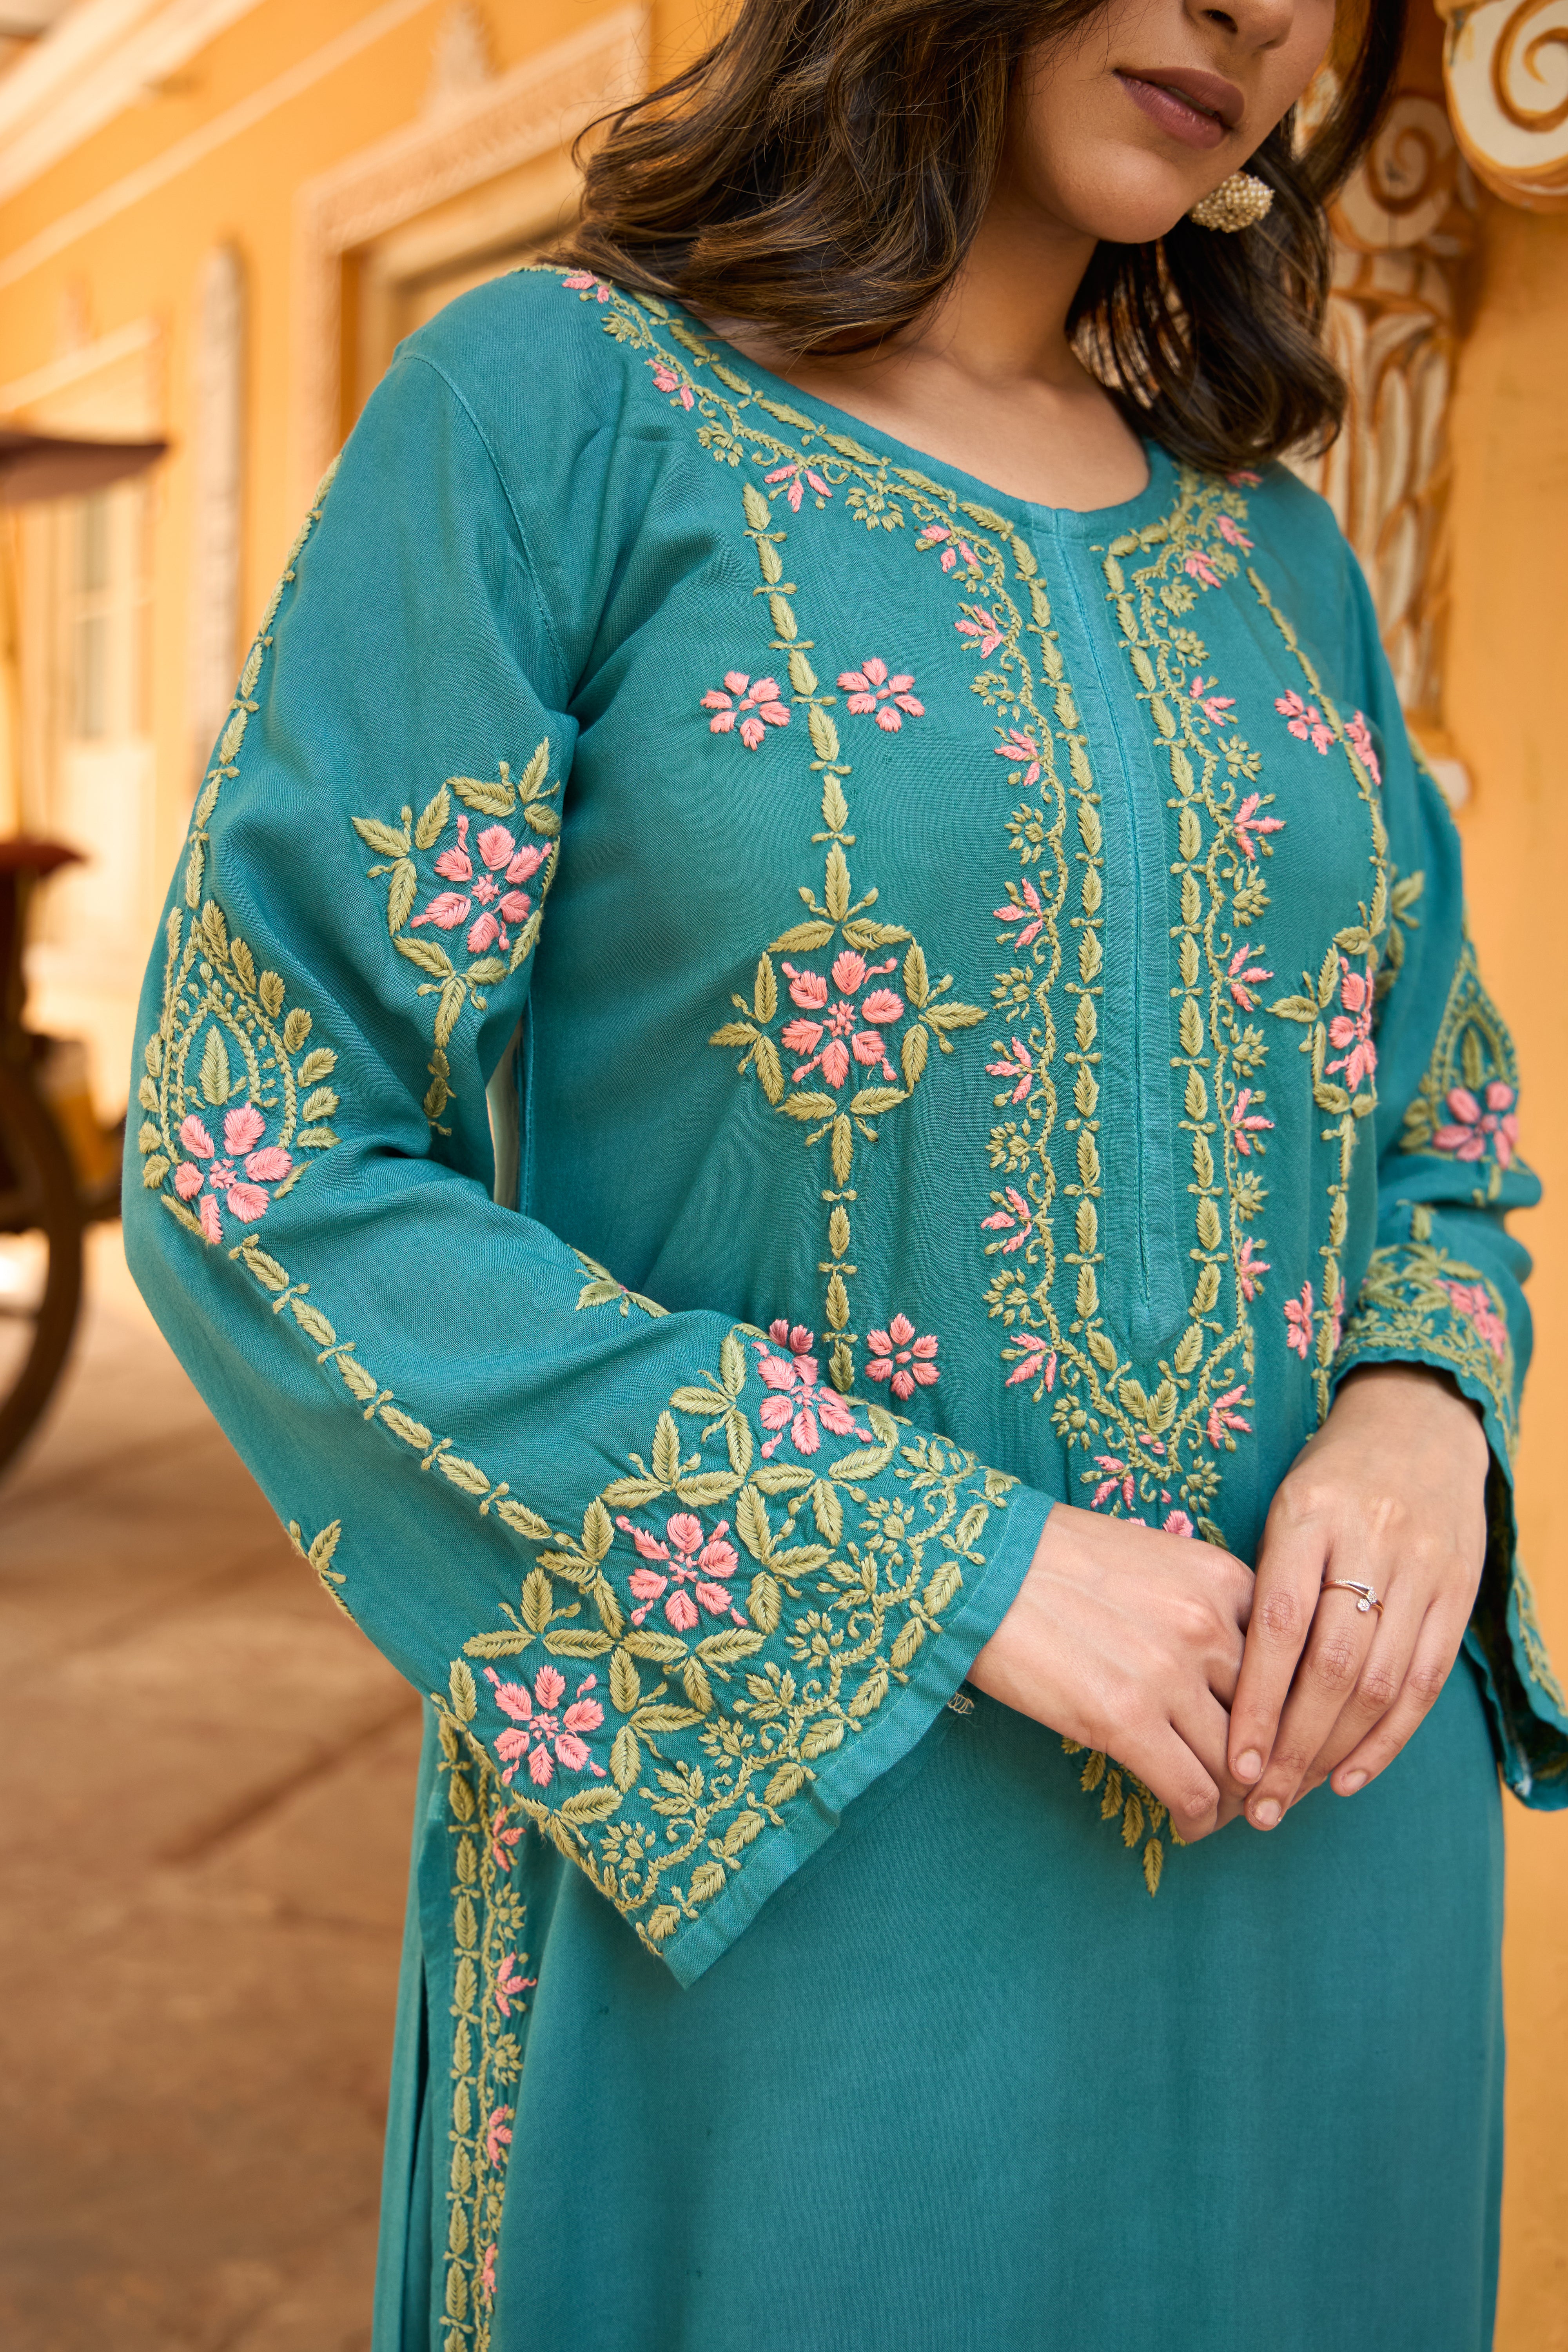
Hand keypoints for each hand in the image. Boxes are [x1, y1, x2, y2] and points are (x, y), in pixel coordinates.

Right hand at [969, 1503, 1254, 1841]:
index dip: (1286, 1713)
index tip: (1276, 1741)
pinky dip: (1197, 1820)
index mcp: (1223, 1579)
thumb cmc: (1051, 1559)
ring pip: (1237, 1765)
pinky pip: (1192, 1792)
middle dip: (1268, 1763)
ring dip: (1233, 1800)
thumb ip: (1199, 1607)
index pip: (1286, 1664)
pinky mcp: (1125, 1720)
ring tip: (1217, 1814)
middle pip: (1270, 1718)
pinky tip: (1186, 1825)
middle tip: (1255, 1790)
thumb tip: (1220, 1671)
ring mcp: (1169, 1674)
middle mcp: (1209, 1625)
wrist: (976, 1563)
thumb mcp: (1150, 1561)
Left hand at [1227, 1364, 1488, 1829]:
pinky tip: (1348, 1777)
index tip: (1231, 1765)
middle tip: (1256, 1806)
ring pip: (1380, 1683)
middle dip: (1292, 1746)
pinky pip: (1425, 1682)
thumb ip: (1262, 1585)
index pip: (1281, 1627)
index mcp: (1308, 1517)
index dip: (1258, 1704)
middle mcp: (1370, 1544)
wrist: (1418, 1424)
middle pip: (1333, 1666)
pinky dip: (1388, 1739)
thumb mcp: (1282, 1510)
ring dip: (1334, 1753)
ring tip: (1291, 1800)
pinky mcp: (1457, 1594)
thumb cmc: (1328, 1479)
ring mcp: (1421, 1570)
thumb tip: (1218, 1687)